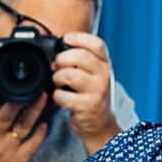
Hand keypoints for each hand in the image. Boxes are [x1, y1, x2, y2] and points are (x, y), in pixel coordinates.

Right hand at [0, 84, 49, 161]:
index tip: (3, 80)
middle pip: (7, 114)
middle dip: (19, 97)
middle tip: (31, 84)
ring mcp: (6, 150)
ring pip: (23, 126)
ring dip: (34, 110)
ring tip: (43, 97)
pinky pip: (31, 145)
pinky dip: (39, 134)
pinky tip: (45, 125)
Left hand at [51, 33, 116, 153]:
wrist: (99, 124)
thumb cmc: (91, 95)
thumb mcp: (93, 75)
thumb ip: (82, 61)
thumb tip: (59, 48)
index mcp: (105, 65)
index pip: (97, 44)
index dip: (80, 38)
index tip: (66, 39)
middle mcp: (103, 76)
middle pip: (81, 56)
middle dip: (62, 59)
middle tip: (56, 67)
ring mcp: (96, 91)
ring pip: (70, 75)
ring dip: (57, 78)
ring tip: (58, 83)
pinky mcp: (86, 106)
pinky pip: (64, 95)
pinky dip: (57, 96)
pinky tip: (60, 98)